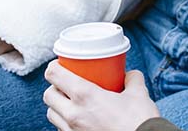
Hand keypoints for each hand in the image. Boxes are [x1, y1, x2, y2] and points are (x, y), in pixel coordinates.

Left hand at [43, 61, 160, 130]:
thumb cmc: (138, 121)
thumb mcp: (138, 93)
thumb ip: (132, 79)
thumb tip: (129, 75)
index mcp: (85, 96)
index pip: (55, 75)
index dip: (55, 66)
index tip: (60, 64)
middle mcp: (73, 114)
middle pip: (48, 95)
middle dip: (55, 86)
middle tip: (67, 83)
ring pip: (51, 114)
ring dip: (58, 105)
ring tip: (72, 101)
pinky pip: (61, 129)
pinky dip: (66, 121)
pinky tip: (81, 118)